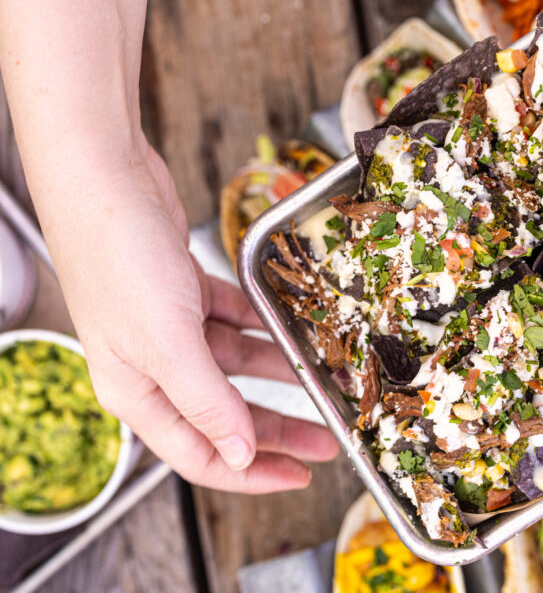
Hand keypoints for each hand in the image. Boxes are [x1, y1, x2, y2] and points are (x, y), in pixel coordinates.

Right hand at [44, 142, 338, 492]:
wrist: (103, 178)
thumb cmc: (118, 259)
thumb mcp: (166, 341)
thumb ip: (206, 400)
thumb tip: (240, 453)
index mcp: (137, 393)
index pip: (200, 453)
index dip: (252, 472)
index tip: (299, 475)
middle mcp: (152, 365)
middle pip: (225, 414)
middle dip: (278, 428)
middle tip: (329, 436)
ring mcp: (169, 326)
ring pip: (236, 365)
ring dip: (280, 372)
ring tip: (325, 379)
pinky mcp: (185, 289)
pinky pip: (236, 318)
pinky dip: (264, 324)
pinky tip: (294, 327)